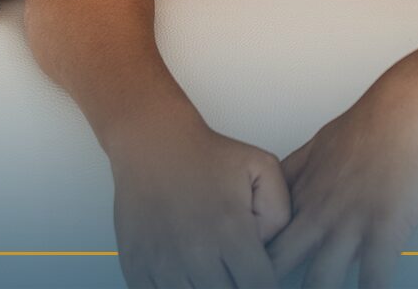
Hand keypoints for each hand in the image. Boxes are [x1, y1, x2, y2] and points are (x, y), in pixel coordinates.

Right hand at [111, 121, 290, 287]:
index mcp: (231, 231)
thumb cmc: (207, 155)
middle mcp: (196, 253)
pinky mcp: (137, 267)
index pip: (259, 288)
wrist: (152, 142)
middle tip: (238, 276)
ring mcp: (163, 264)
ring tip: (215, 275)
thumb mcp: (263, 168)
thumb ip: (280, 215)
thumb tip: (270, 252)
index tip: (262, 280)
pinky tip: (188, 279)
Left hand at [268, 78, 417, 288]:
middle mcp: (317, 211)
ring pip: (319, 279)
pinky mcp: (384, 226)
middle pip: (278, 264)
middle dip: (269, 286)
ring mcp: (348, 221)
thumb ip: (294, 176)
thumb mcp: (316, 147)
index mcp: (299, 194)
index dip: (249, 265)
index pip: (261, 240)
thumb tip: (278, 196)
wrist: (406, 105)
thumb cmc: (368, 125)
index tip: (244, 278)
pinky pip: (374, 275)